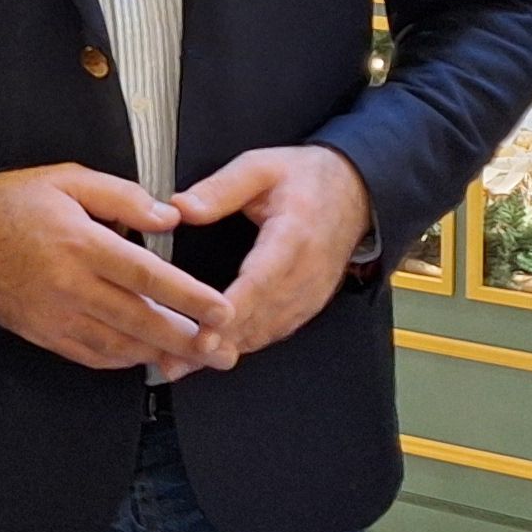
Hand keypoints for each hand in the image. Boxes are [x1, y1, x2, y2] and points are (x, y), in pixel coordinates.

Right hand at [0, 163, 234, 375]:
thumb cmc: (13, 202)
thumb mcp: (68, 179)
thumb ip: (123, 196)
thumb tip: (171, 214)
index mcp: (81, 243)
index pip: (147, 276)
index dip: (189, 297)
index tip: (222, 310)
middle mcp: (70, 285)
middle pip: (140, 320)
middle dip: (187, 340)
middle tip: (225, 352)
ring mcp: (54, 315)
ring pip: (118, 345)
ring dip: (160, 356)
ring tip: (197, 361)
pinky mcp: (41, 334)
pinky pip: (90, 355)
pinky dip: (123, 360)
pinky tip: (148, 358)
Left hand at [168, 145, 371, 356]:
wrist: (355, 191)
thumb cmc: (306, 178)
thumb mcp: (261, 167)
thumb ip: (220, 188)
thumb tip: (181, 208)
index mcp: (294, 235)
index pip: (261, 281)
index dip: (232, 311)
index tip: (203, 333)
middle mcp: (306, 272)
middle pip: (261, 316)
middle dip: (218, 341)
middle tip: (176, 360)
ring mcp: (310, 293)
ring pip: (266, 332)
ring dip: (227, 350)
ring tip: (183, 364)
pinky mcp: (308, 304)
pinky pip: (275, 332)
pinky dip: (244, 345)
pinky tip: (214, 355)